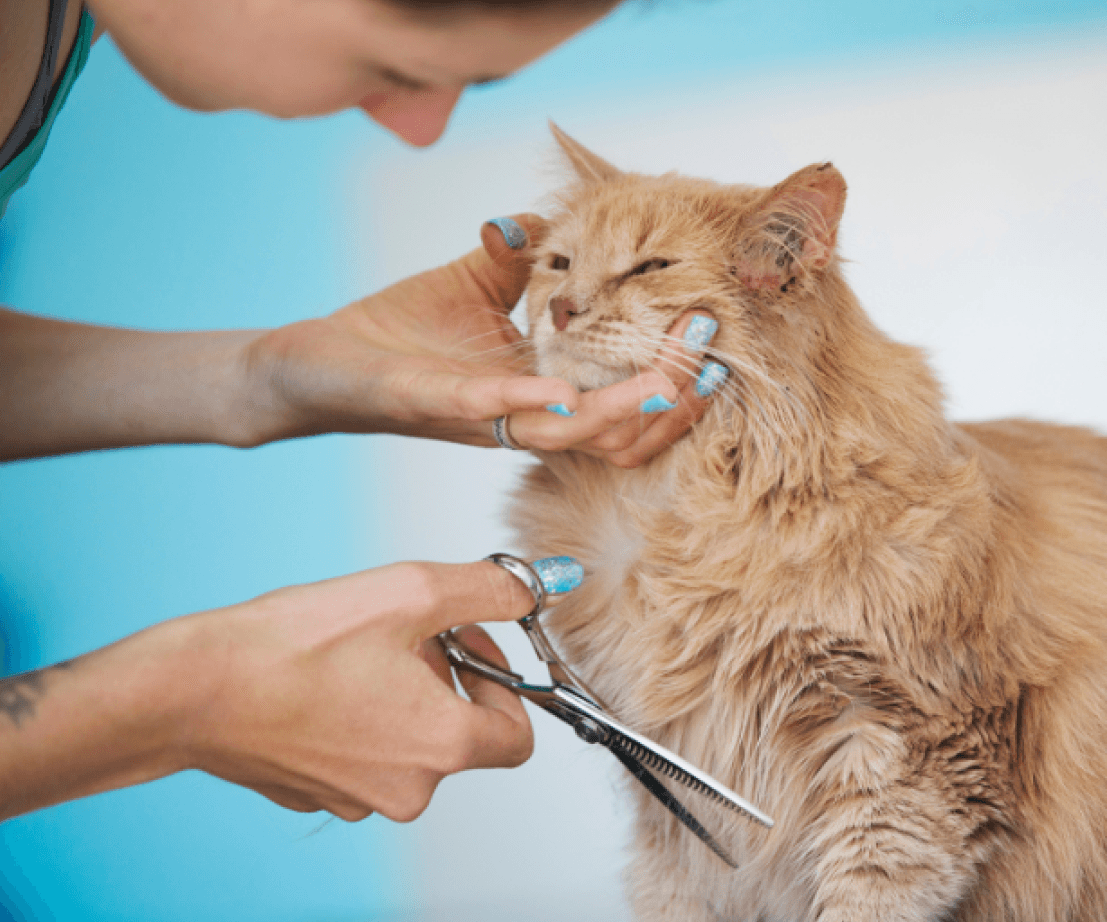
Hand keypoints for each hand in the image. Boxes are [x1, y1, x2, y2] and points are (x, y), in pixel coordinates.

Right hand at [0, 558, 565, 822]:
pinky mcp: (312, 794)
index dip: (504, 682)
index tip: (464, 643)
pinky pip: (359, 754)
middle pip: (461, 734)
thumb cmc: (298, 644)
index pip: (520, 735)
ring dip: (398, 696)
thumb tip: (540, 588)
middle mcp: (408, 790)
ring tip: (353, 653)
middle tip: (400, 635)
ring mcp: (356, 800)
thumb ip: (490, 589)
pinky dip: (354, 717)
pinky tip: (318, 680)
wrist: (195, 688)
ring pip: (407, 743)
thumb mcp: (413, 592)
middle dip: (443, 680)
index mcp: (444, 748)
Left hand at [246, 215, 718, 466]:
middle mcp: (520, 418)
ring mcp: (479, 418)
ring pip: (567, 437)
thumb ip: (520, 254)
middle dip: (668, 405)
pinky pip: (488, 412)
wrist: (310, 364)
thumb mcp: (471, 283)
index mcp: (539, 393)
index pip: (624, 407)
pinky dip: (526, 400)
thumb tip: (557, 212)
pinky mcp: (430, 403)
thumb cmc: (395, 335)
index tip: (709, 340)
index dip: (673, 386)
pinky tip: (560, 388)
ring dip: (618, 414)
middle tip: (707, 364)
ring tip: (662, 386)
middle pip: (616, 437)